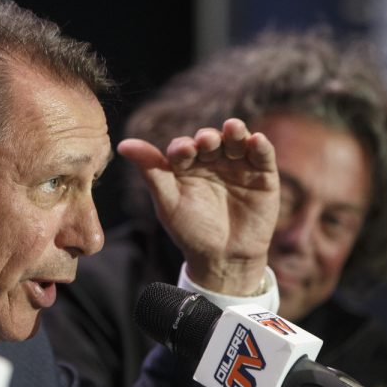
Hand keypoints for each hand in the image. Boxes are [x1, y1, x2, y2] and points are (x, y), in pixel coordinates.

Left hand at [118, 118, 278, 294]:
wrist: (224, 258)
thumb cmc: (191, 231)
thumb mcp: (168, 202)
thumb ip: (151, 171)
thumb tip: (123, 144)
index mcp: (186, 164)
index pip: (183, 147)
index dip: (182, 147)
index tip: (182, 151)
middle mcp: (212, 160)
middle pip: (211, 140)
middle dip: (208, 138)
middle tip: (207, 141)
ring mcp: (238, 165)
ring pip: (236, 141)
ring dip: (235, 132)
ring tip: (232, 128)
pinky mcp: (263, 174)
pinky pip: (262, 156)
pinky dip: (260, 146)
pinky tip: (256, 140)